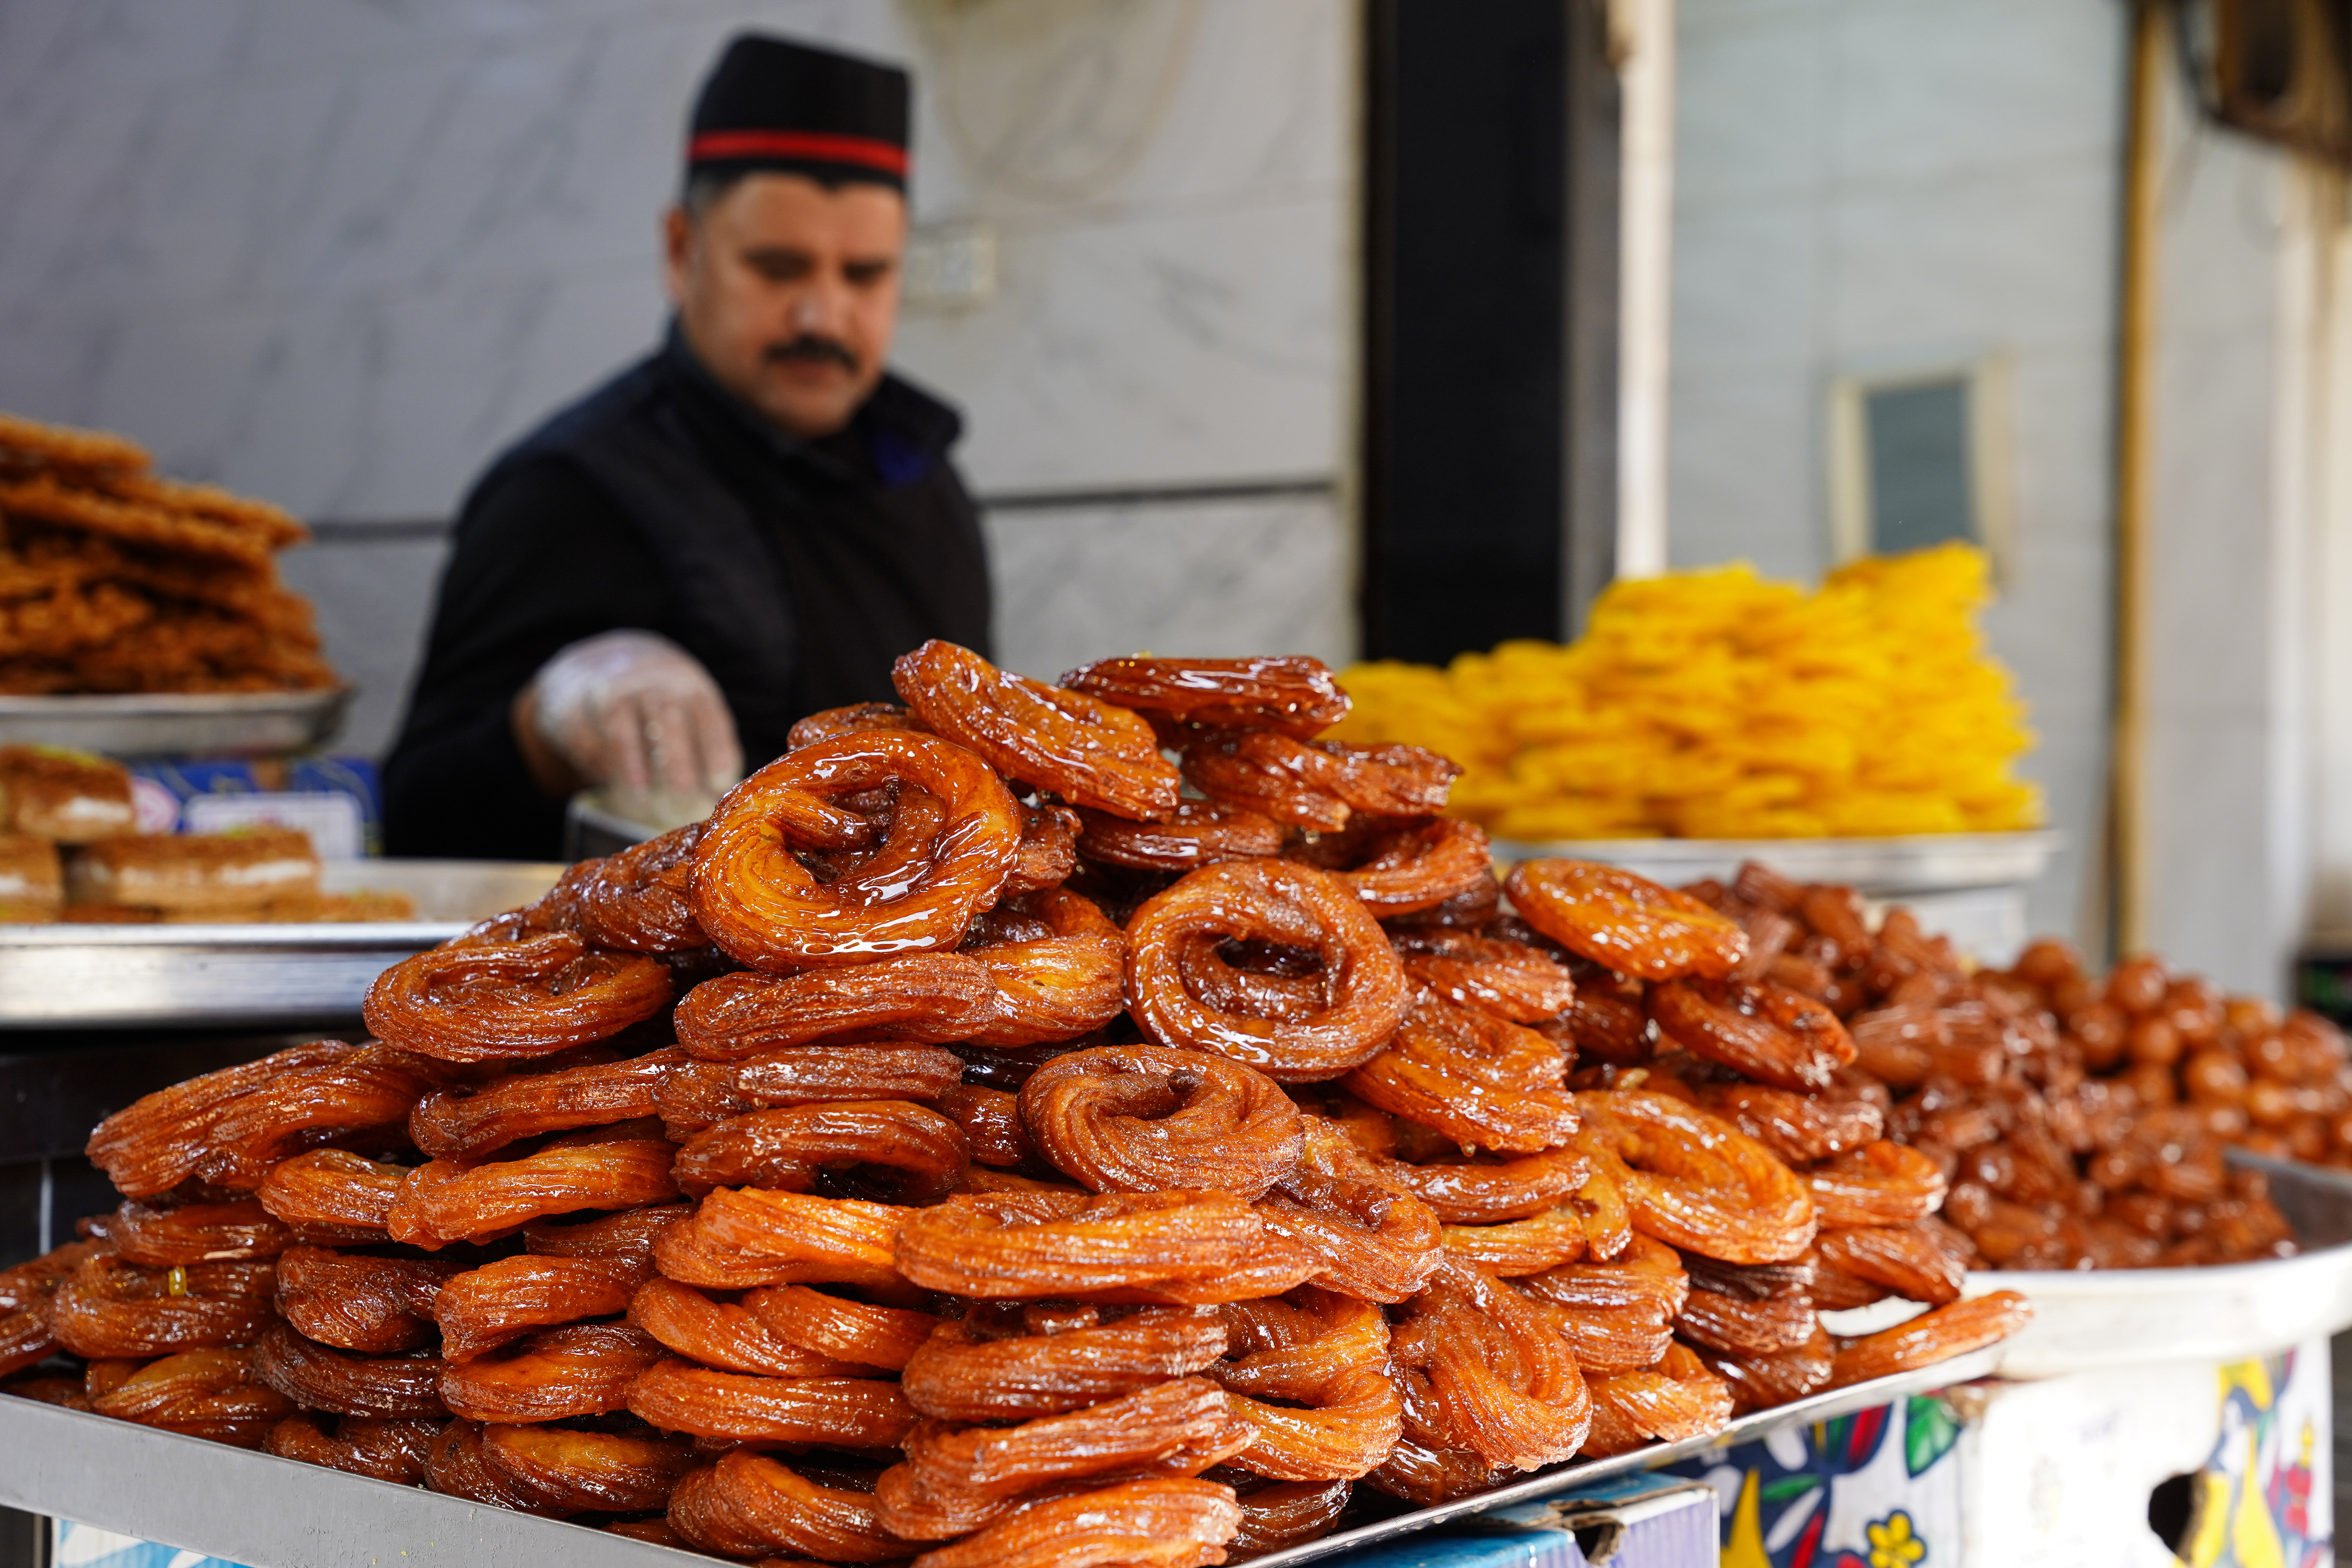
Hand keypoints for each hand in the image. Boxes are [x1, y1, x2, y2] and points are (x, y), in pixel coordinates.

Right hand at [515, 631, 742, 798]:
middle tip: (683, 798)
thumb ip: (701, 753)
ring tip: (641, 797)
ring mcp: (610, 691)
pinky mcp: (574, 709)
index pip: (710, 716)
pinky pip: (587, 738)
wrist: (593, 669)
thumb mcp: (686, 713)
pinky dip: (598, 764)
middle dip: (677, 760)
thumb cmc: (653, 707)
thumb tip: (709, 804)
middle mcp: (652, 682)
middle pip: (667, 715)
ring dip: (631, 764)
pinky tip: (607, 780)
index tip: (718, 785)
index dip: (716, 752)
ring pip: (619, 724)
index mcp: (690, 686)